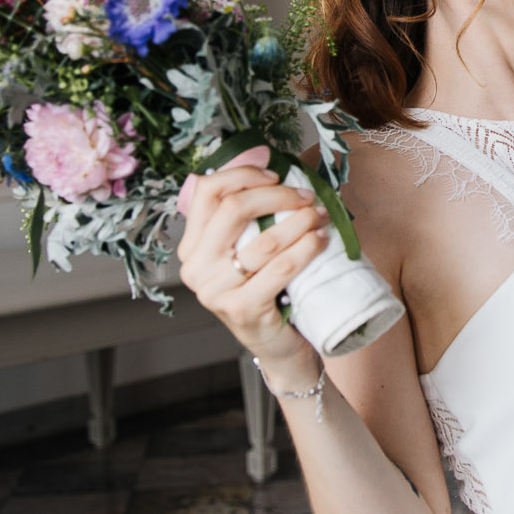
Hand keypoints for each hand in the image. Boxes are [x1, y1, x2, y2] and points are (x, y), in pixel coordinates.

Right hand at [177, 152, 331, 382]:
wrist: (277, 347)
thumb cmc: (268, 291)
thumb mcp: (248, 251)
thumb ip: (249, 217)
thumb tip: (272, 165)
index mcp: (192, 246)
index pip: (207, 191)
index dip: (243, 173)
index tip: (275, 174)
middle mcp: (196, 268)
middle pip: (234, 208)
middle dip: (278, 195)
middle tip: (307, 197)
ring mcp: (216, 291)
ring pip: (264, 238)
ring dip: (300, 220)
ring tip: (321, 215)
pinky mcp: (242, 310)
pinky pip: (280, 267)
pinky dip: (306, 248)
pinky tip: (321, 239)